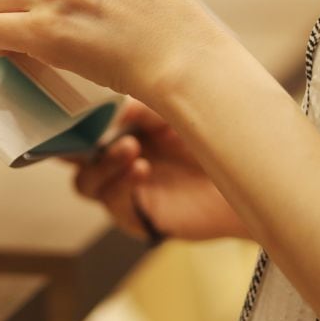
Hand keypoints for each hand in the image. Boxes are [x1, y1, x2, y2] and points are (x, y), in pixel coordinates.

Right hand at [69, 100, 250, 240]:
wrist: (254, 177)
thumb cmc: (217, 136)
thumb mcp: (177, 110)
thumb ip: (144, 109)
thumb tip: (115, 113)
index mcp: (124, 126)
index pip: (82, 123)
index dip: (67, 118)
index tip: (66, 106)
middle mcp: (119, 156)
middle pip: (72, 156)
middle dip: (69, 145)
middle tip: (85, 133)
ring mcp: (126, 187)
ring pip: (85, 183)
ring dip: (102, 164)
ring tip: (130, 148)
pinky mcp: (138, 214)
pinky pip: (113, 204)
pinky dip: (121, 185)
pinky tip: (142, 170)